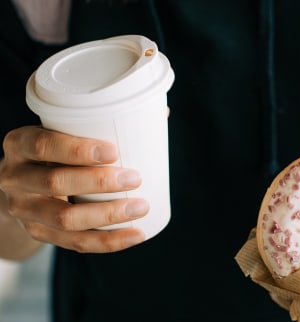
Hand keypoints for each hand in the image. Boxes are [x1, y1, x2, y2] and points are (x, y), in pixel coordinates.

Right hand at [0, 126, 148, 252]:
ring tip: (141, 207)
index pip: (42, 146)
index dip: (76, 150)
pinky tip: (135, 235)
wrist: (22, 186)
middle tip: (135, 178)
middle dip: (99, 182)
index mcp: (20, 145)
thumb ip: (101, 122)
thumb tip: (162, 112)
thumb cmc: (54, 152)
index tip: (114, 151)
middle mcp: (14, 178)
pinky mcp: (38, 234)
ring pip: (65, 219)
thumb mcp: (60, 132)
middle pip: (54, 184)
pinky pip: (74, 243)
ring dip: (108, 215)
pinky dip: (108, 241)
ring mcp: (24, 210)